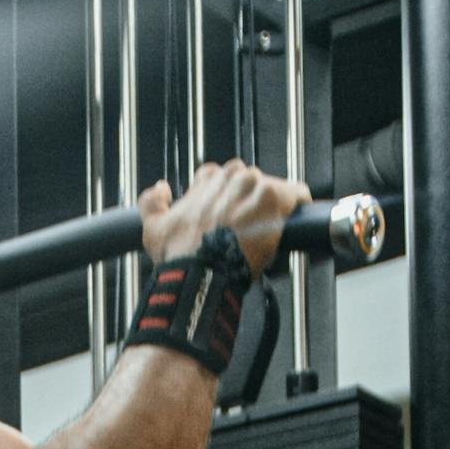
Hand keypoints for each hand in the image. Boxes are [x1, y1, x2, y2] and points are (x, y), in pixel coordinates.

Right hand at [138, 160, 311, 279]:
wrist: (202, 273)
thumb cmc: (180, 256)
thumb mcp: (152, 228)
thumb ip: (150, 202)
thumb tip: (160, 189)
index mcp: (207, 180)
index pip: (222, 175)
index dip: (226, 195)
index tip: (229, 212)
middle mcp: (231, 178)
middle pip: (249, 181)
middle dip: (249, 199)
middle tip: (250, 225)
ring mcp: (253, 187)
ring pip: (271, 188)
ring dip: (272, 205)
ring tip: (270, 227)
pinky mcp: (273, 200)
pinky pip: (295, 194)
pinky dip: (298, 202)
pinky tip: (299, 213)